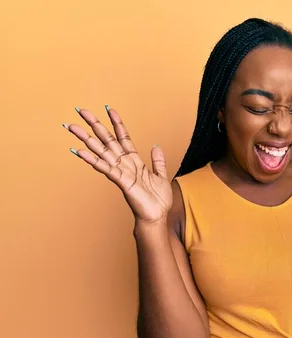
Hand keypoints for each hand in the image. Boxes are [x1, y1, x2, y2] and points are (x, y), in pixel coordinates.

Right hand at [64, 106, 172, 223]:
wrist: (157, 216)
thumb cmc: (158, 200)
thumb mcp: (161, 176)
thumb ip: (158, 161)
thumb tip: (156, 145)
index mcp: (134, 161)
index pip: (123, 137)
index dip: (117, 123)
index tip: (110, 109)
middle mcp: (124, 164)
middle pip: (107, 140)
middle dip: (95, 125)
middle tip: (81, 110)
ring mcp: (121, 172)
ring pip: (102, 152)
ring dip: (87, 139)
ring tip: (72, 127)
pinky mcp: (121, 182)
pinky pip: (105, 168)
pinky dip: (93, 160)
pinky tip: (80, 151)